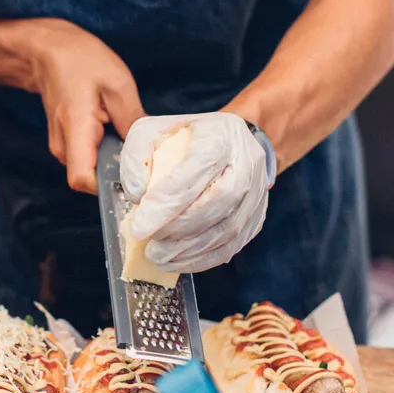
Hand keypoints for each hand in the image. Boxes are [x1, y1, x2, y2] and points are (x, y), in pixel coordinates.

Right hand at [22, 20, 144, 192]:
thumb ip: (133, 120)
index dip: (108, 185)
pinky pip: (88, 159)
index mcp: (75, 129)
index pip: (82, 179)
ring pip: (91, 169)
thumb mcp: (117, 83)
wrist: (47, 52)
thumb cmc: (80, 61)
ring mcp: (61, 146)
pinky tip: (118, 135)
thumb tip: (150, 150)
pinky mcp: (65, 143)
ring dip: (113, 163)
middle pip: (90, 179)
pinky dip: (105, 154)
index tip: (134, 179)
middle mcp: (62, 145)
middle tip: (146, 160)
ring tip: (132, 142)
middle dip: (118, 174)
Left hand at [120, 112, 268, 271]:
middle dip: (180, 228)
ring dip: (190, 249)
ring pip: (229, 228)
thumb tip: (139, 194)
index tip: (139, 227)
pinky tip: (178, 261)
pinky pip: (234, 244)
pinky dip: (204, 258)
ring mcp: (257, 191)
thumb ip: (136, 157)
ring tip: (158, 256)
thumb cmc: (185, 137)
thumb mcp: (151, 131)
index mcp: (220, 136)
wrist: (227, 141)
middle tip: (149, 243)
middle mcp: (246, 162)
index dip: (167, 202)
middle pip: (220, 200)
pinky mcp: (257, 215)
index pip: (197, 170)